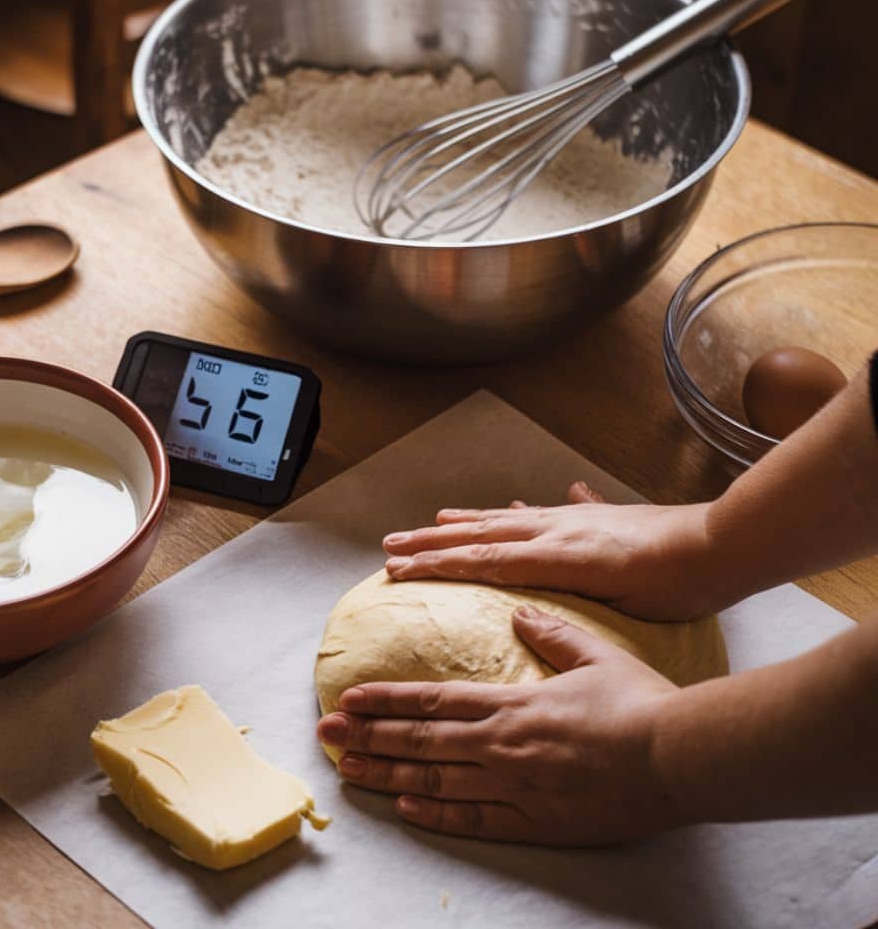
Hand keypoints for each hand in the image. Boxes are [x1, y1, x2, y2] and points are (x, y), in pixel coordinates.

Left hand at [316, 606, 683, 845]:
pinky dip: (435, 815)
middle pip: (421, 738)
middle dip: (368, 735)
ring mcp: (516, 786)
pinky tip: (405, 807)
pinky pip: (475, 820)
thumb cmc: (640, 703)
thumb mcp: (594, 653)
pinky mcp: (537, 821)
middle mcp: (502, 744)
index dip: (386, 698)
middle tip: (326, 733)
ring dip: (386, 773)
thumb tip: (519, 611)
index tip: (349, 697)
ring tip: (347, 770)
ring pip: (435, 780)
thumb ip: (550, 632)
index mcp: (511, 702)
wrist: (678, 757)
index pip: (433, 698)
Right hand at [383, 482, 726, 619]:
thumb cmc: (676, 587)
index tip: (398, 567)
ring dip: (461, 523)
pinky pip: (536, 513)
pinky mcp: (588, 517)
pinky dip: (512, 513)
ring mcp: (570, 520)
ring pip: (501, 520)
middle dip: (432, 542)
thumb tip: (526, 597)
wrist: (718, 546)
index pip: (483, 559)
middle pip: (480, 536)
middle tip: (390, 546)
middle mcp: (556, 530)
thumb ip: (571, 590)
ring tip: (430, 522)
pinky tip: (505, 507)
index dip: (438, 563)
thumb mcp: (623, 601)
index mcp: (559, 556)